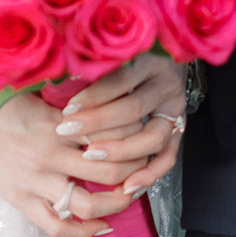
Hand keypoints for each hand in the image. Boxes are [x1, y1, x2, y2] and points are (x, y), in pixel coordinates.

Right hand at [0, 88, 148, 236]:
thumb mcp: (35, 92)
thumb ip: (67, 98)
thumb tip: (100, 95)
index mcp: (57, 122)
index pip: (109, 133)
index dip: (134, 137)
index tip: (146, 135)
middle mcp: (51, 154)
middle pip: (108, 170)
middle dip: (134, 172)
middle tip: (146, 169)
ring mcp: (36, 181)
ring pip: (88, 204)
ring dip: (117, 204)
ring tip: (129, 198)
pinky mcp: (21, 200)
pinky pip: (57, 226)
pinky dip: (84, 233)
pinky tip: (102, 229)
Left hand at [54, 54, 186, 195]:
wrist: (164, 51)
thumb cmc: (123, 55)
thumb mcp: (111, 52)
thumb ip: (91, 64)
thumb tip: (58, 76)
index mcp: (150, 59)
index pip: (120, 79)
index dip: (92, 96)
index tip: (67, 109)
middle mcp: (166, 84)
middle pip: (133, 108)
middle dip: (98, 123)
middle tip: (68, 131)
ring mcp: (175, 109)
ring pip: (153, 137)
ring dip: (120, 151)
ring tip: (90, 156)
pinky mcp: (178, 130)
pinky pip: (167, 158)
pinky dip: (149, 173)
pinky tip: (127, 186)